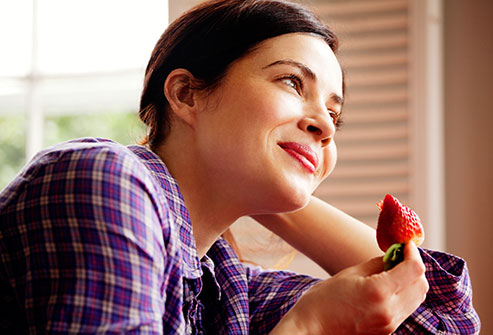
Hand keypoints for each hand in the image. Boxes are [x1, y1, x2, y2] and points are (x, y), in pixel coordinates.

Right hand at [270, 242, 428, 334]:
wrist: (312, 328)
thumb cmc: (324, 299)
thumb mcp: (350, 274)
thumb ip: (377, 264)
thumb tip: (394, 257)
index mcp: (379, 291)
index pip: (414, 269)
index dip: (413, 253)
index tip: (406, 245)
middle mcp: (389, 310)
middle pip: (421, 285)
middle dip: (415, 267)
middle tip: (400, 256)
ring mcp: (389, 324)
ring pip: (417, 298)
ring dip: (411, 281)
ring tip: (393, 271)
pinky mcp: (387, 331)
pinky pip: (406, 309)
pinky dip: (404, 294)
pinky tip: (388, 287)